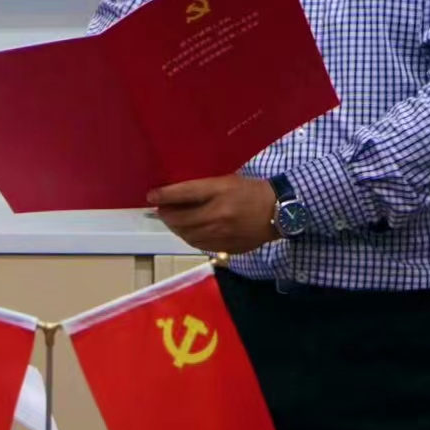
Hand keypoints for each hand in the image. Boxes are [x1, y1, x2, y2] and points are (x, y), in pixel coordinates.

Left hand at [147, 175, 277, 255]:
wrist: (278, 211)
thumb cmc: (250, 191)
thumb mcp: (226, 181)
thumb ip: (201, 188)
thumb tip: (174, 195)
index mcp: (219, 193)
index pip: (183, 193)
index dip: (163, 195)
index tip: (151, 196)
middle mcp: (218, 215)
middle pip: (180, 219)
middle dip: (166, 215)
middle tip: (162, 210)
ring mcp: (221, 234)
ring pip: (187, 235)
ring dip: (175, 228)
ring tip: (173, 221)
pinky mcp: (226, 247)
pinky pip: (199, 245)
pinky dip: (188, 238)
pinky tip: (188, 231)